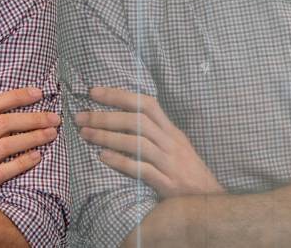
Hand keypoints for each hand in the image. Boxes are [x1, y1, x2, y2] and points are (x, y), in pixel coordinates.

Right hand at [0, 87, 58, 199]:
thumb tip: (2, 122)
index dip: (14, 96)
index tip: (36, 93)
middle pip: (2, 123)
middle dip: (31, 117)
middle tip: (53, 117)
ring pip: (5, 145)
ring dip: (32, 137)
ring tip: (51, 134)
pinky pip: (2, 172)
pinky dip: (21, 163)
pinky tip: (37, 158)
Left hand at [77, 86, 223, 197]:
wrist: (209, 199)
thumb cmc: (187, 171)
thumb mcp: (176, 145)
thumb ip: (155, 132)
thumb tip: (124, 118)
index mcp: (171, 131)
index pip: (146, 104)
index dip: (120, 95)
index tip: (94, 92)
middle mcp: (171, 143)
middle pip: (138, 121)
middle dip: (106, 116)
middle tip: (81, 116)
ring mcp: (170, 163)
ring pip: (138, 143)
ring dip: (108, 136)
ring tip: (85, 134)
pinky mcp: (168, 183)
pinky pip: (142, 169)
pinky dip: (121, 162)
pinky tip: (103, 158)